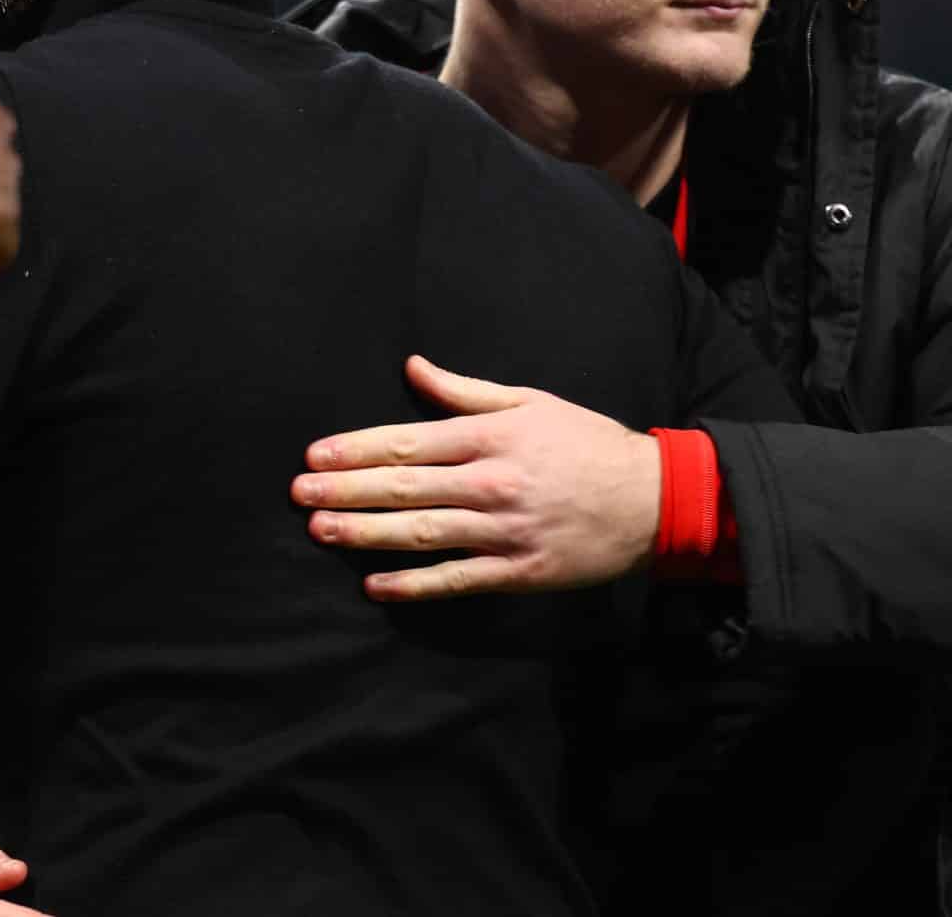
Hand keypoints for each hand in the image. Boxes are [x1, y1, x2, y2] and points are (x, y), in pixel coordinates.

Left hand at [291, 355, 657, 599]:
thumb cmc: (586, 442)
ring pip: (422, 534)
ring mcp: (503, 531)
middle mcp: (491, 483)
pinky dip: (414, 584)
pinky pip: (456, 580)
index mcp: (491, 437)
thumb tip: (413, 367)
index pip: (409, 444)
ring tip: (322, 530)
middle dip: (346, 491)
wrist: (650, 499)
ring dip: (367, 534)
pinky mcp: (518, 572)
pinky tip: (374, 584)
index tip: (314, 455)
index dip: (356, 450)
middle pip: (405, 489)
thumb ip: (465, 390)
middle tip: (300, 494)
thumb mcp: (530, 402)